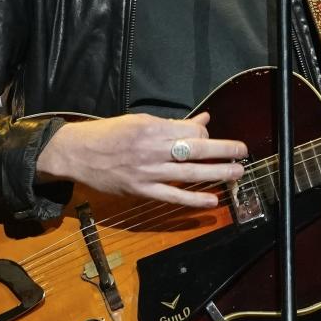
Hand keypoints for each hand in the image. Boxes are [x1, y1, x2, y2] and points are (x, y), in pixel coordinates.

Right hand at [36, 111, 246, 208]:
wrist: (76, 153)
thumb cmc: (108, 134)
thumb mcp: (139, 121)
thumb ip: (172, 123)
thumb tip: (203, 120)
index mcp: (152, 128)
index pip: (190, 131)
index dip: (206, 134)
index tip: (211, 137)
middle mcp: (152, 149)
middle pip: (196, 149)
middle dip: (224, 150)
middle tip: (243, 151)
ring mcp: (148, 171)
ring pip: (189, 173)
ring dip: (217, 173)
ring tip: (237, 173)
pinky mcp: (141, 190)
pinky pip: (172, 196)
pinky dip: (193, 200)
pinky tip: (212, 200)